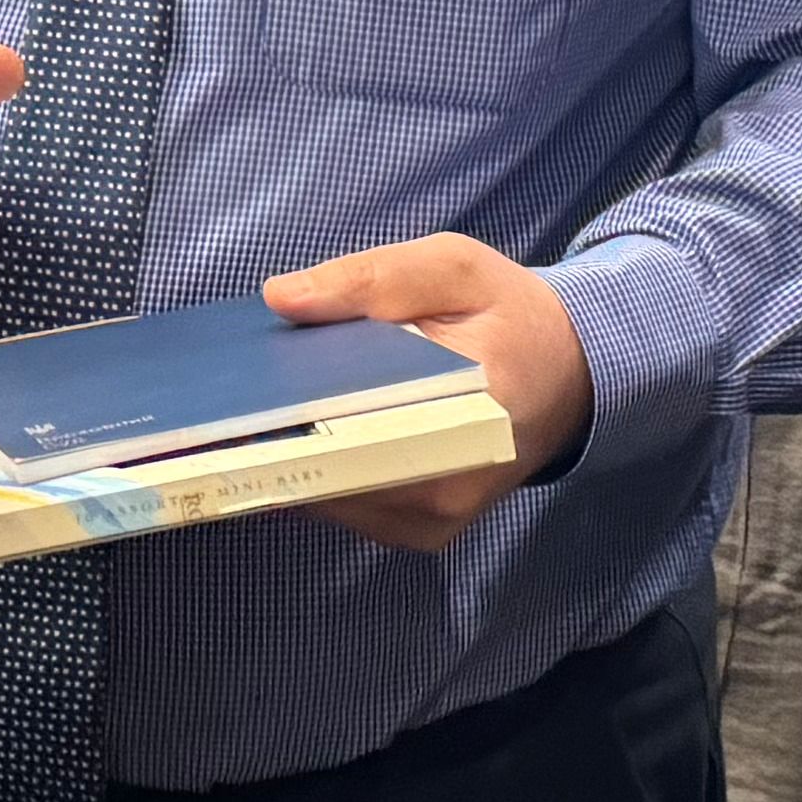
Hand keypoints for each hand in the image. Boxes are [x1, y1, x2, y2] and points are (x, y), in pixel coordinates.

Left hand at [260, 234, 592, 550]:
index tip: (236, 387)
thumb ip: (370, 278)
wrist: (566, 378)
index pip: (359, 416)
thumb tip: (281, 298)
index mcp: (473, 405)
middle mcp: (452, 481)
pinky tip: (303, 431)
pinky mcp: (422, 533)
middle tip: (234, 394)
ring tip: (263, 407)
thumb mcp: (451, 268)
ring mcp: (435, 519)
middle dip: (277, 431)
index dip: (289, 405)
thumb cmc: (506, 316)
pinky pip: (344, 507)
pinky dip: (317, 470)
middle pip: (332, 467)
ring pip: (329, 495)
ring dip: (292, 453)